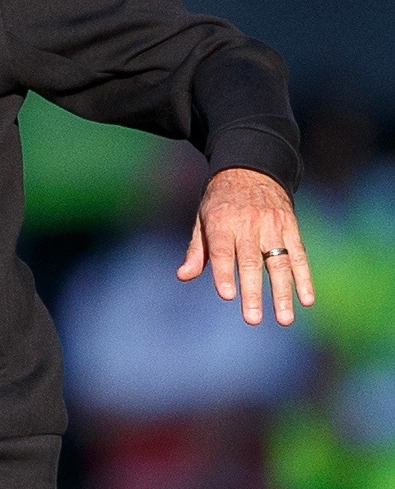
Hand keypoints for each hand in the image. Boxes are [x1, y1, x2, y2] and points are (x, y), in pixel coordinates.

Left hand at [177, 167, 314, 325]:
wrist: (251, 169)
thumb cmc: (221, 202)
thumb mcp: (202, 219)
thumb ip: (196, 250)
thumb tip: (183, 276)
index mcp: (222, 222)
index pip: (223, 251)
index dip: (224, 273)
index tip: (227, 296)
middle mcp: (249, 225)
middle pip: (251, 262)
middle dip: (253, 292)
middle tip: (252, 319)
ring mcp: (272, 226)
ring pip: (278, 263)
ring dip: (283, 292)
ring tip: (284, 319)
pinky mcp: (290, 227)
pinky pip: (299, 255)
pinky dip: (304, 277)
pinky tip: (306, 300)